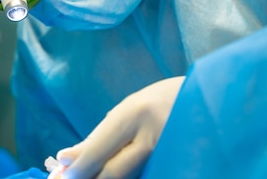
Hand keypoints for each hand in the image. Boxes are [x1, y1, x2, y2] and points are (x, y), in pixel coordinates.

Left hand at [55, 76, 184, 178]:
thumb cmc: (159, 99)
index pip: (99, 150)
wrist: (206, 97)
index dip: (77, 167)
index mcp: (135, 114)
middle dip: (87, 178)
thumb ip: (101, 135)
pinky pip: (143, 175)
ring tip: (86, 175)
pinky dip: (123, 178)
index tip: (60, 172)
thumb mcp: (127, 108)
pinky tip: (106, 174)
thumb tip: (70, 158)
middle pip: (112, 172)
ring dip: (102, 178)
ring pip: (127, 178)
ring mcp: (166, 155)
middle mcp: (151, 137)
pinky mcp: (175, 165)